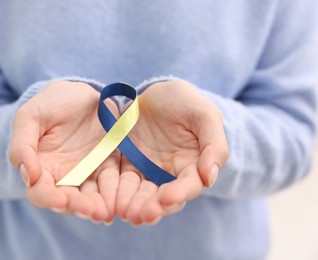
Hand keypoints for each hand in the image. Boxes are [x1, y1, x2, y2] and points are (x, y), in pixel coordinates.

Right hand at [9, 81, 119, 222]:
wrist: (79, 93)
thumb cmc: (50, 104)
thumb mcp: (30, 117)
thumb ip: (22, 145)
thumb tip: (28, 176)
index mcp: (41, 168)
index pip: (40, 192)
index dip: (48, 199)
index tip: (60, 200)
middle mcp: (63, 177)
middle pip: (68, 201)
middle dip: (79, 208)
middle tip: (93, 211)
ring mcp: (87, 173)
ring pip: (91, 197)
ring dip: (98, 207)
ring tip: (107, 212)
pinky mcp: (108, 165)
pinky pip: (112, 182)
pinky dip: (115, 193)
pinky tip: (121, 201)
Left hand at [116, 80, 228, 225]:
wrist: (156, 91)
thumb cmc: (185, 101)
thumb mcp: (204, 115)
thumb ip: (214, 145)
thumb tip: (210, 179)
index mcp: (193, 165)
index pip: (189, 185)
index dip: (179, 193)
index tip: (166, 198)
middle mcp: (171, 173)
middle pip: (164, 198)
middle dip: (153, 208)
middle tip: (141, 216)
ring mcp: (148, 170)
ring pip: (142, 194)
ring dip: (134, 206)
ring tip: (125, 213)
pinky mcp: (128, 164)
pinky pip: (122, 180)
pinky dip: (118, 192)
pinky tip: (112, 202)